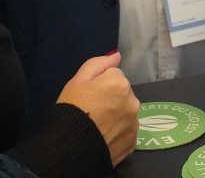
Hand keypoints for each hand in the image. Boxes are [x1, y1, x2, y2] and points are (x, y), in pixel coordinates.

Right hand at [58, 51, 139, 166]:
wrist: (69, 148)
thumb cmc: (72, 109)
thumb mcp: (78, 80)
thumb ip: (99, 64)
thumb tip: (117, 56)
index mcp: (120, 83)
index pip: (113, 76)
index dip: (99, 84)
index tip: (88, 95)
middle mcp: (133, 102)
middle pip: (122, 94)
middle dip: (111, 98)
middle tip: (92, 110)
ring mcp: (134, 123)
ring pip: (125, 112)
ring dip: (116, 115)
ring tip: (97, 126)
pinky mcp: (133, 142)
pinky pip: (126, 131)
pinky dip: (117, 132)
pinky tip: (103, 136)